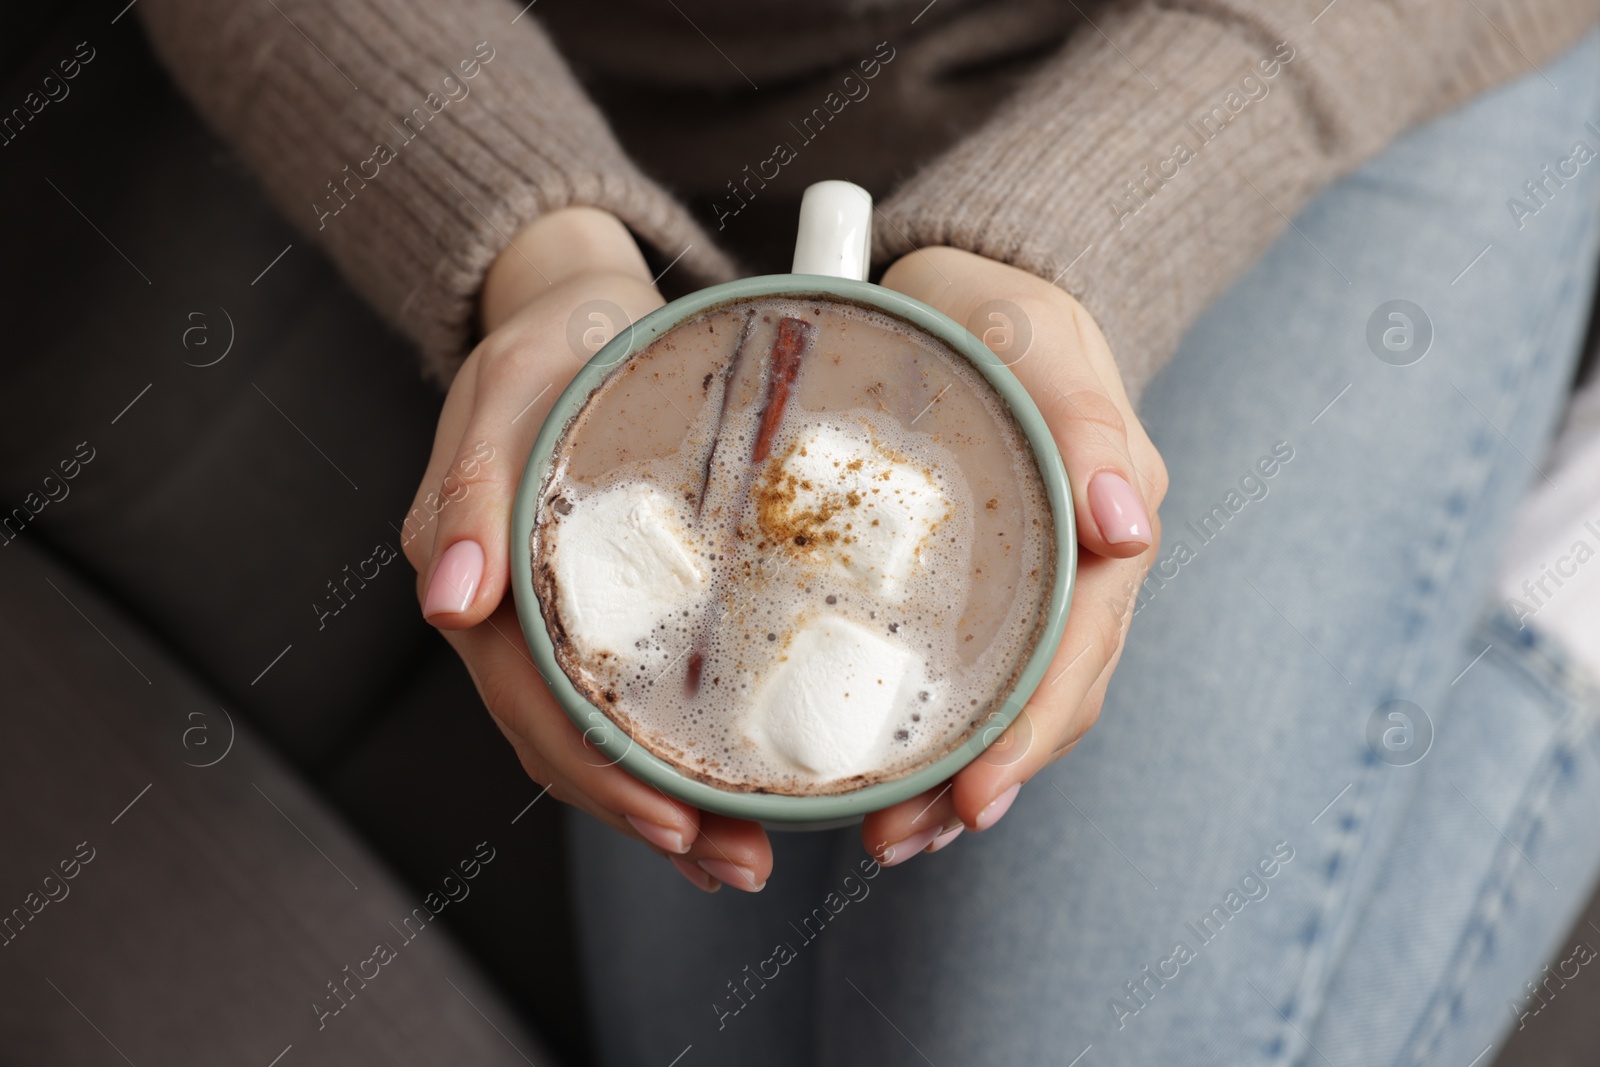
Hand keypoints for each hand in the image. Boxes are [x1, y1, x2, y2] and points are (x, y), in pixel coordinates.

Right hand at [402, 207, 773, 893]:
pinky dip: (670, 757)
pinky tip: (724, 797)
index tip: (676, 820)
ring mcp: (555, 616)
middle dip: (647, 813)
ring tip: (744, 856)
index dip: (599, 773)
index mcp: (478, 571)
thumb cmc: (555, 336)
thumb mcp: (513, 382)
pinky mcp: (605, 606)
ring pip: (596, 737)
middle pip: (567, 742)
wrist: (585, 308)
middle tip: (739, 862)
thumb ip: (470, 485)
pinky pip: (628, 697)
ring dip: (665, 806)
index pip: (531, 702)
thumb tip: (447, 605)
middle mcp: (510, 612)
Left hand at [862, 247, 1167, 863]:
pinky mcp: (985, 586)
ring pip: (1018, 702)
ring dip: (961, 779)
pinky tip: (887, 771)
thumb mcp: (1034, 332)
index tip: (974, 796)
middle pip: (1052, 699)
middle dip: (988, 781)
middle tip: (901, 841)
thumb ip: (1085, 415)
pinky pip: (979, 672)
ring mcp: (1037, 582)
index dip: (1031, 733)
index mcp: (1106, 521)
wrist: (961, 290)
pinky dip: (942, 731)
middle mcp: (1082, 567)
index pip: (1081, 650)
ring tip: (888, 837)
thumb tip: (1128, 526)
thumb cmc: (994, 306)